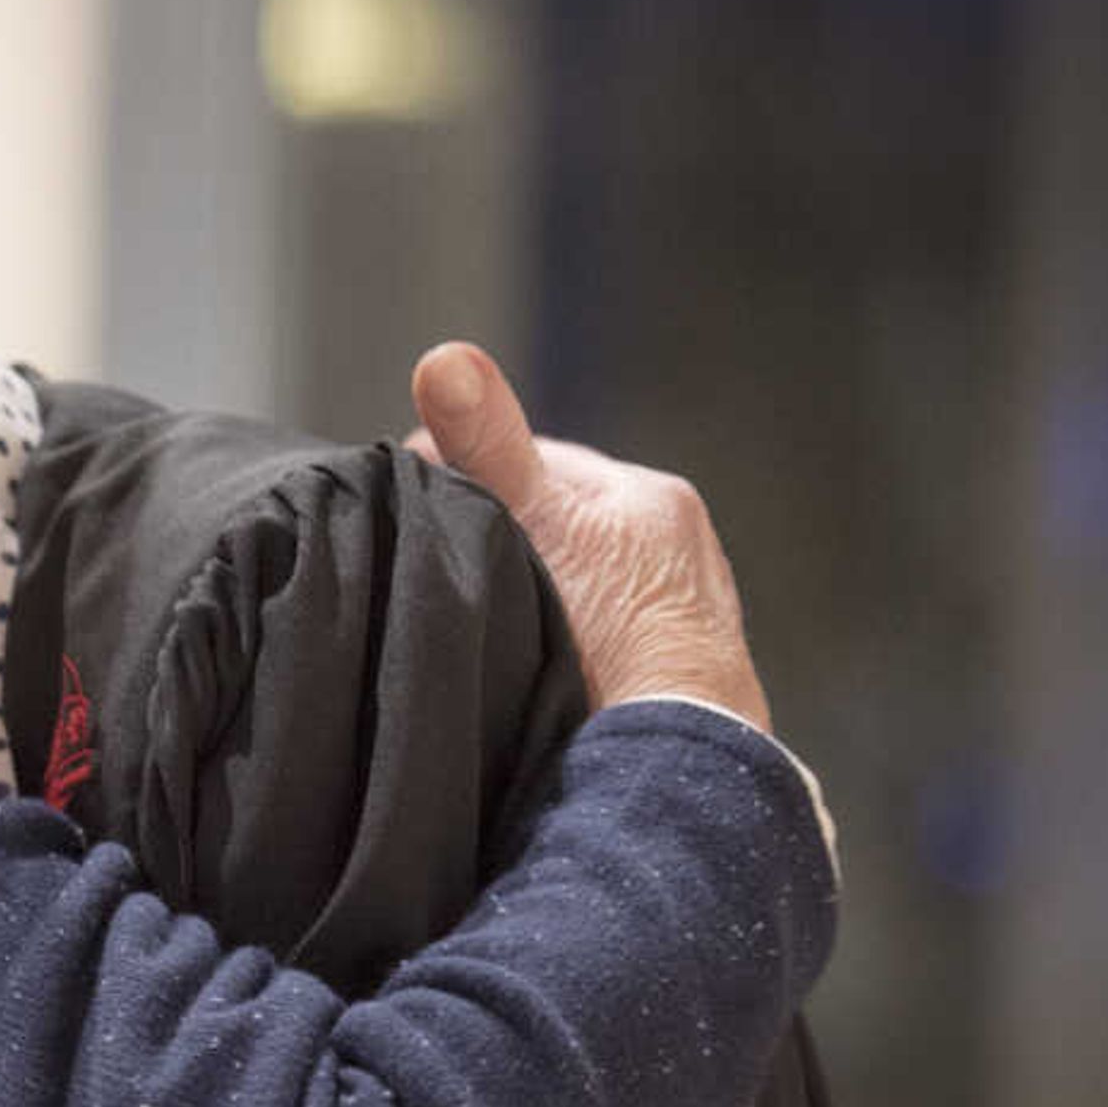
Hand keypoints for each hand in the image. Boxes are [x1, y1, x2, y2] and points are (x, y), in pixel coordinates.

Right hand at [406, 341, 771, 734]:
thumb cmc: (611, 635)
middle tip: (446, 554)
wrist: (674, 751)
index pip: (543, 460)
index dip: (472, 468)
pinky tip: (543, 670)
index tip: (416, 484)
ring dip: (548, 592)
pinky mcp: (685, 686)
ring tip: (490, 619)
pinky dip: (578, 645)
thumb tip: (445, 355)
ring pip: (594, 585)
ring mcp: (691, 620)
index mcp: (652, 499)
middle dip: (515, 532)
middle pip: (572, 524)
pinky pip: (614, 644)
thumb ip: (491, 445)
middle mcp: (686, 551)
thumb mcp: (534, 523)